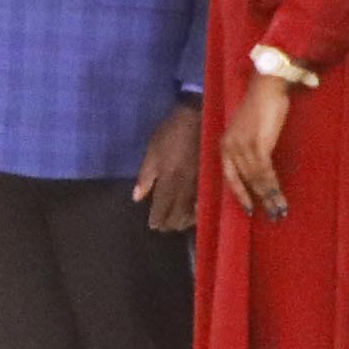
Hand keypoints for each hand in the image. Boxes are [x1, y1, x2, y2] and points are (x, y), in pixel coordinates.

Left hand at [134, 101, 203, 235]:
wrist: (197, 119)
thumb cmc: (170, 134)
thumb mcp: (152, 152)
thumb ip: (145, 177)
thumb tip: (137, 198)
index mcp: (169, 177)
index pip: (162, 204)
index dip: (157, 217)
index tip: (153, 226)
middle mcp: (185, 183)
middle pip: (178, 210)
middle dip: (170, 221)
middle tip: (165, 229)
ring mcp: (200, 181)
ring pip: (192, 207)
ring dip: (184, 219)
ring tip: (178, 226)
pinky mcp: (211, 177)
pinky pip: (205, 199)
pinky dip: (198, 209)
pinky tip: (195, 214)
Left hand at [220, 73, 296, 219]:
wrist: (267, 89)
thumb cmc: (261, 107)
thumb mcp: (249, 131)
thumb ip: (250, 149)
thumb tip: (260, 168)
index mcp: (225, 145)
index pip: (230, 176)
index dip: (240, 194)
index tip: (249, 210)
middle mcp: (229, 148)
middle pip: (245, 181)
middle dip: (259, 200)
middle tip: (272, 217)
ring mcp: (242, 147)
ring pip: (256, 179)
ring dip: (269, 197)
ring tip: (280, 212)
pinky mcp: (257, 144)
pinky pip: (265, 172)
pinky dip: (273, 186)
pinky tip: (280, 197)